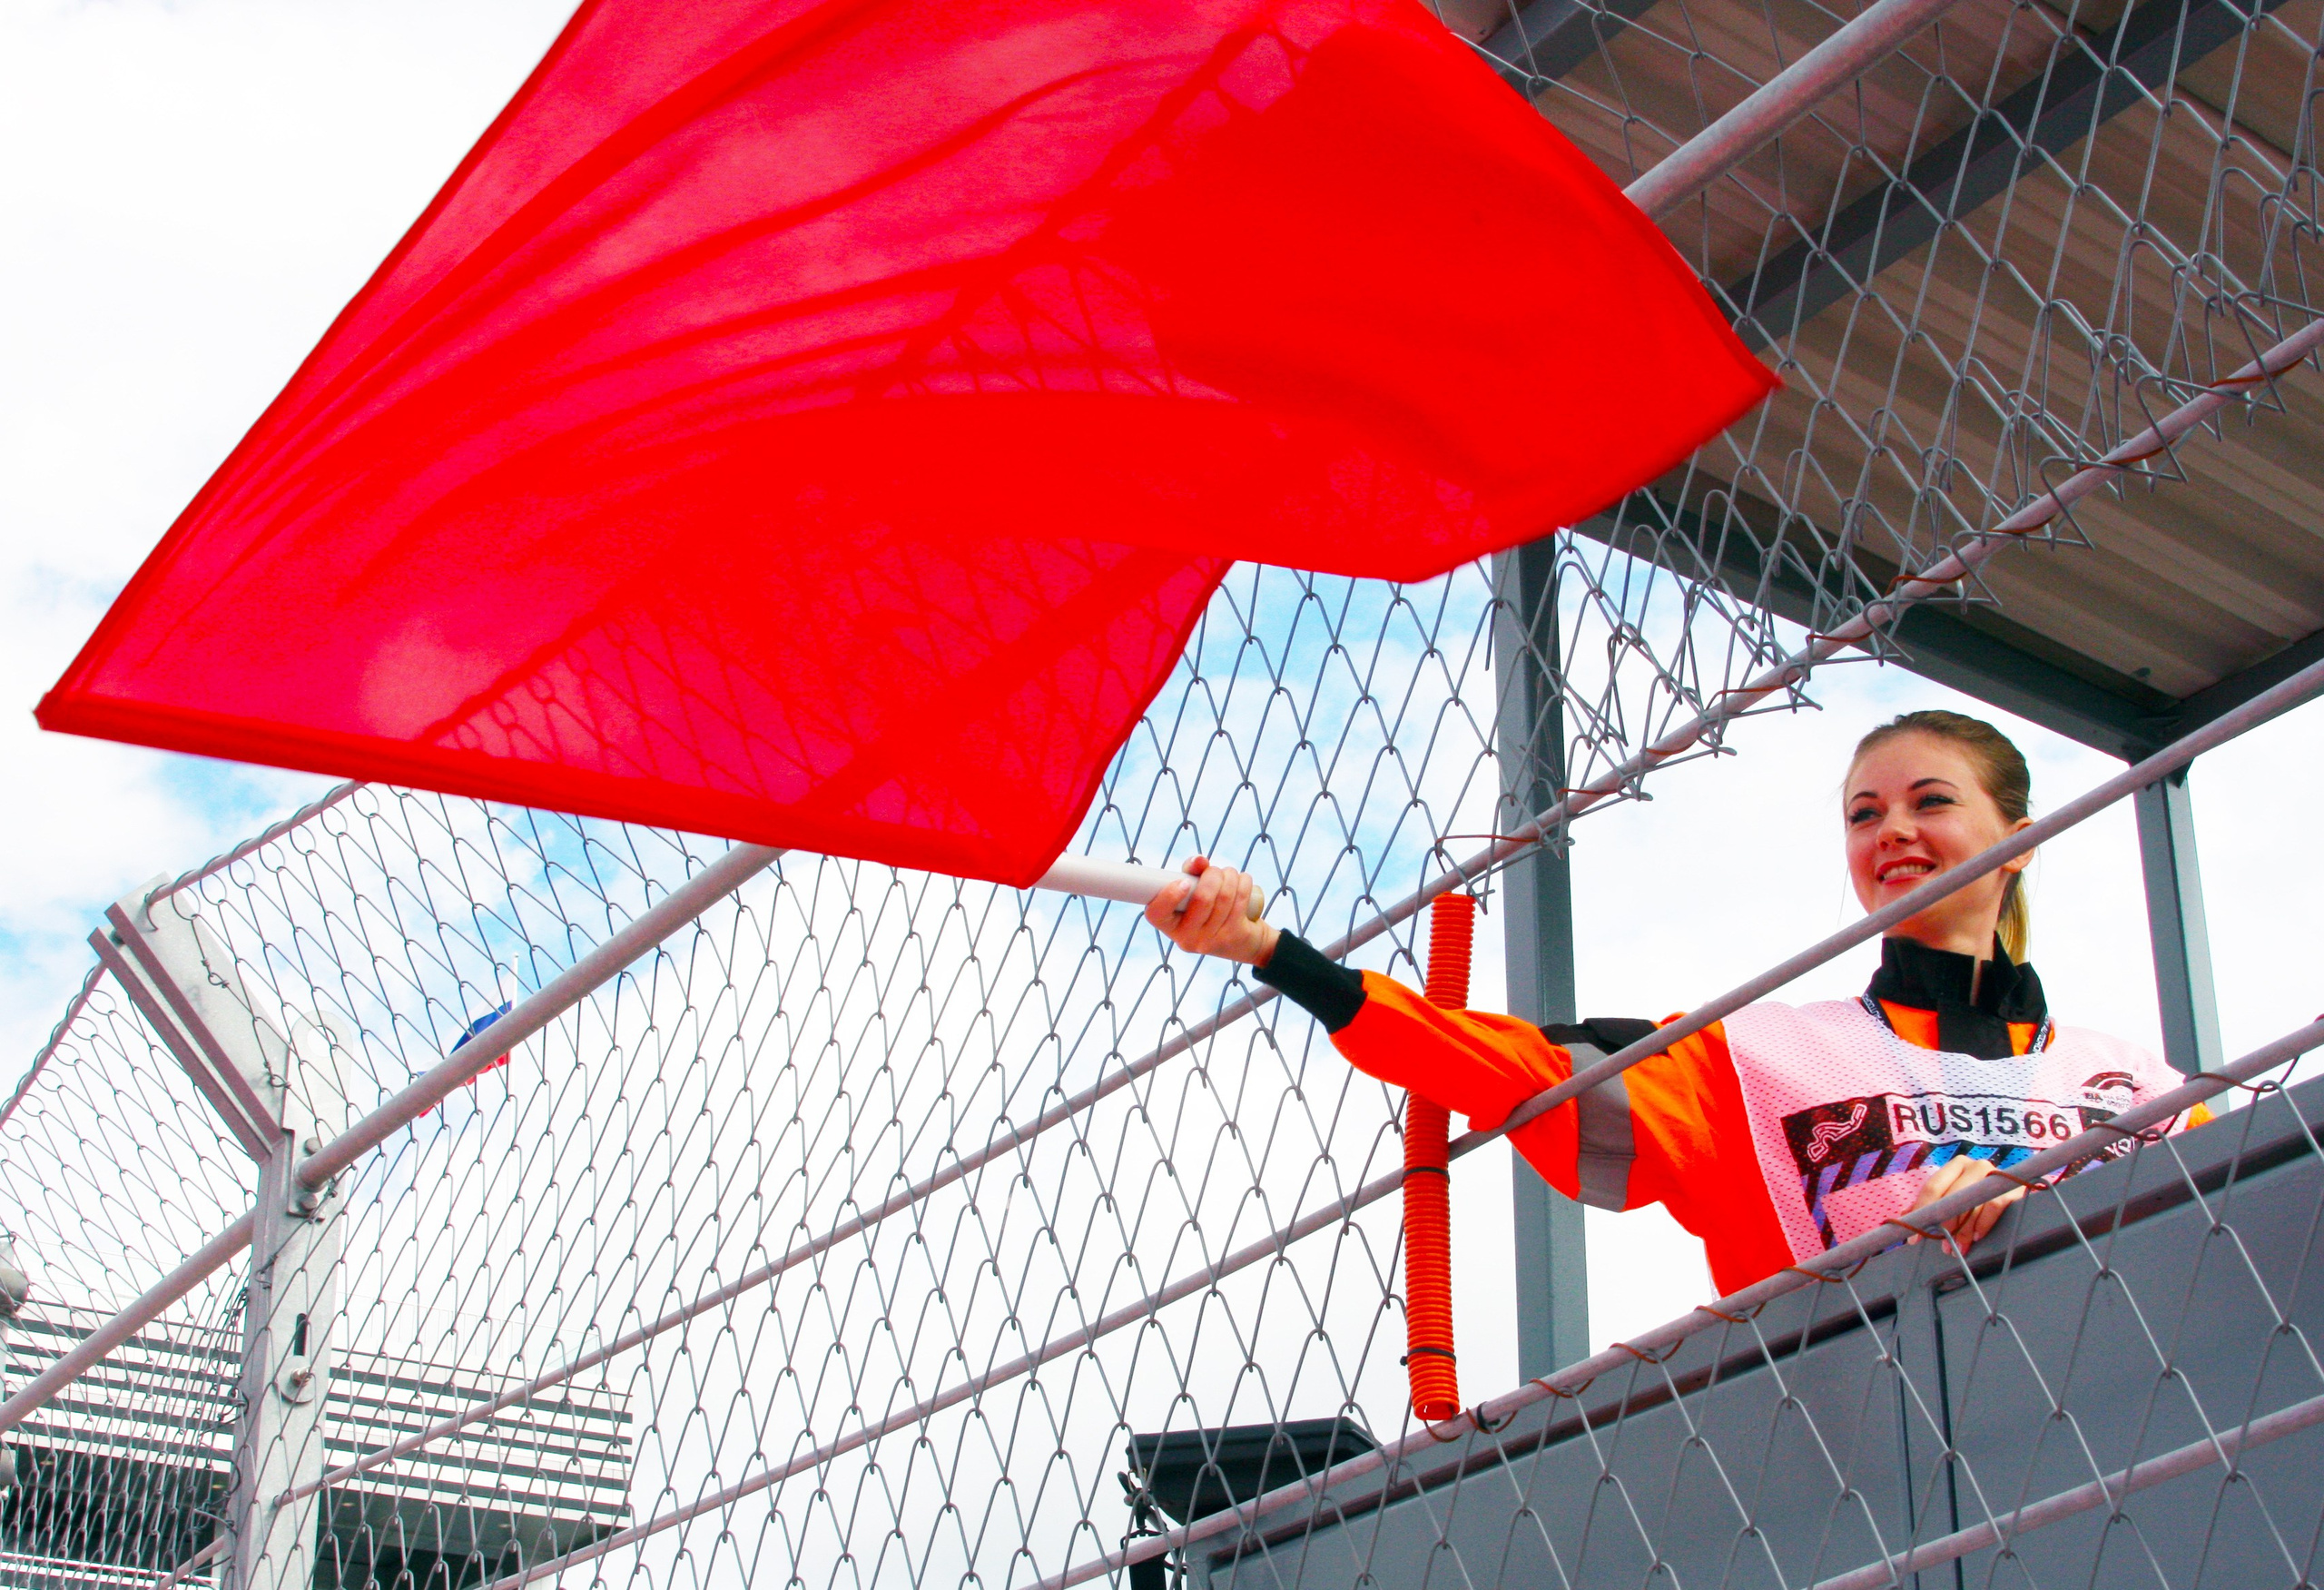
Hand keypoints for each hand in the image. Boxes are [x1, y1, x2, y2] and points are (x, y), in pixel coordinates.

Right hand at [1143, 856, 1279, 966]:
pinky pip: (1240, 900)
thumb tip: (1199, 860)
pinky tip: (1243, 880)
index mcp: (1170, 926)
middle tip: (1215, 871)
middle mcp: (1188, 939)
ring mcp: (1212, 941)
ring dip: (1230, 875)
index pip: (1157, 914)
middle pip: (1202, 898)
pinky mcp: (1235, 936)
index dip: (1169, 896)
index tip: (1185, 881)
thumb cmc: (1210, 910)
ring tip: (1230, 873)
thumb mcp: (1194, 892)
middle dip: (1213, 874)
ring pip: (1224, 896)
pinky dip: (1244, 882)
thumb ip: (1191, 872)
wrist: (1243, 942)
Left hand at [1905, 1155, 2026, 1251]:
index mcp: (1956, 1166)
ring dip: (1963, 1230)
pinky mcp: (2012, 1188)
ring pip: (1972, 1203)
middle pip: (1952, 1195)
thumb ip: (1930, 1205)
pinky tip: (1976, 1237)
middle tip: (1942, 1245)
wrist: (2014, 1193)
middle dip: (1945, 1223)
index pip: (1932, 1187)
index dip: (1922, 1212)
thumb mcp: (1952, 1198)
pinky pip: (1993, 1205)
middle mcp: (1975, 1166)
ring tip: (1957, 1248)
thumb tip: (1904, 1215)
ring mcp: (1994, 1175)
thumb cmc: (1977, 1198)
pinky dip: (1983, 1223)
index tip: (1914, 1238)